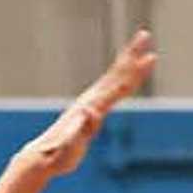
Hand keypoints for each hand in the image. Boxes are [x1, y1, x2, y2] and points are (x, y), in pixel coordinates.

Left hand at [12, 29, 156, 180]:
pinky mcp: (88, 109)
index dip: (134, 73)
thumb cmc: (58, 155)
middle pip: (115, 74)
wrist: (42, 157)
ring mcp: (89, 103)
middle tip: (145, 34)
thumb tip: (88, 111)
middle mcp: (90, 100)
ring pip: (112, 78)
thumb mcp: (70, 146)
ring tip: (139, 48)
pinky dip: (118, 78)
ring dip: (126, 62)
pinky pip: (108, 89)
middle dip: (131, 55)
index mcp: (91, 107)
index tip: (149, 57)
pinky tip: (123, 74)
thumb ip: (79, 131)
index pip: (118, 86)